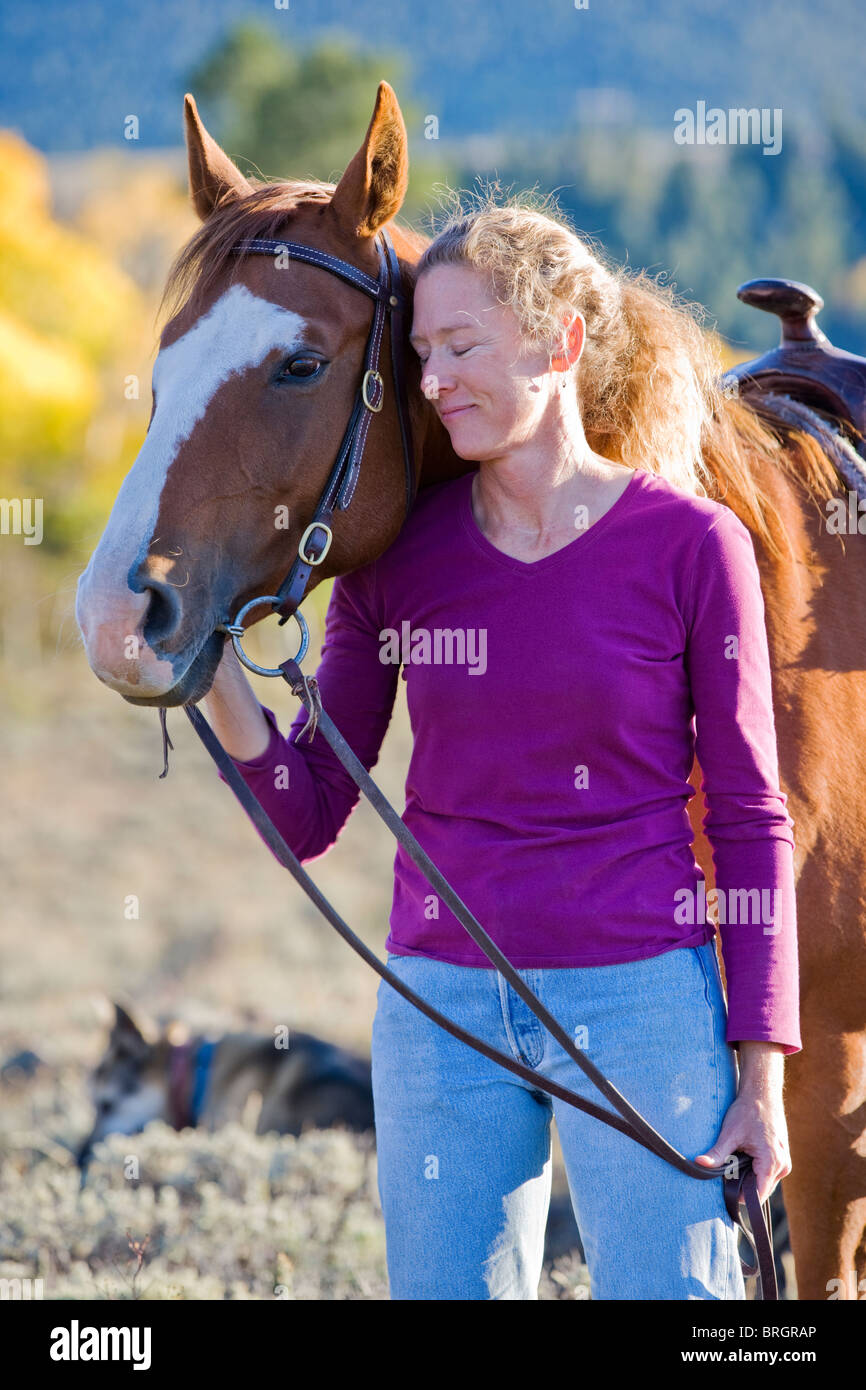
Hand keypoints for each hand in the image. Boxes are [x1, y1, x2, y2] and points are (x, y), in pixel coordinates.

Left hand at [693, 1042, 790, 1202]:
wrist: (762, 1092)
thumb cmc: (748, 1111)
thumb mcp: (730, 1133)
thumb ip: (717, 1152)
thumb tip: (698, 1163)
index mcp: (772, 1162)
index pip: (758, 1194)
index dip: (741, 1196)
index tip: (725, 1192)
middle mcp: (783, 1165)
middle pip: (761, 1190)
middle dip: (743, 1186)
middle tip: (726, 1174)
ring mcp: (784, 1162)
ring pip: (764, 1182)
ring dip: (749, 1177)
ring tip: (735, 1162)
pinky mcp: (782, 1156)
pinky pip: (768, 1173)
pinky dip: (755, 1170)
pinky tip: (744, 1157)